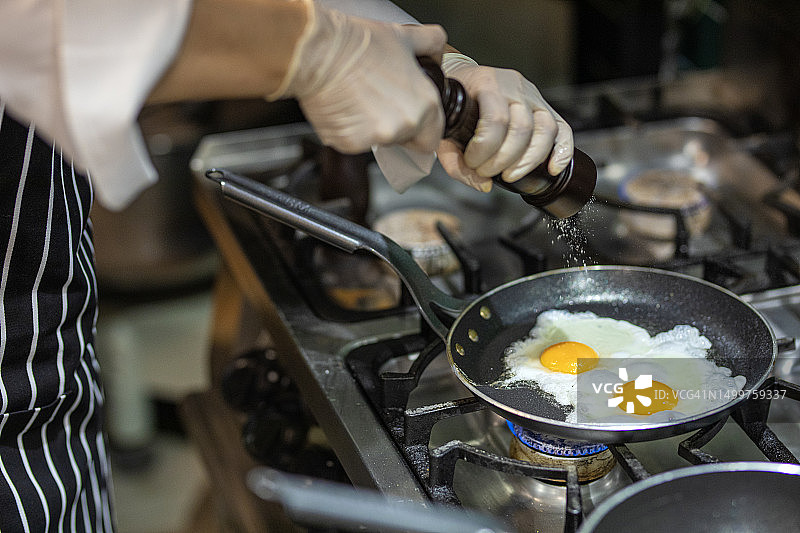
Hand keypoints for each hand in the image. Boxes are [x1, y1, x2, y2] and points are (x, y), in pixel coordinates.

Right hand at [274, 2, 446, 154]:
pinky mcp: (350, 143)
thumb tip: (436, 48)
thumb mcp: (404, 36)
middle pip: (405, 140)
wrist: (320, 52)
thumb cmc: (358, 44)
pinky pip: (354, 143)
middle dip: (396, 127)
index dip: (421, 130)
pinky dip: (349, 129)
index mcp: (424, 105)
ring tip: (359, 99)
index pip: (432, 139)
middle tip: (379, 101)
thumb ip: (430, 44)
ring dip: (371, 128)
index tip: (410, 122)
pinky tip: (344, 106)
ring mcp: (377, 137)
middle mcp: (404, 125)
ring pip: (379, 142)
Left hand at [436, 53, 572, 191]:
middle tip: (487, 172)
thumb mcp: (445, 130)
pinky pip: (563, 129)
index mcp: (486, 83)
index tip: (472, 163)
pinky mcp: (544, 107)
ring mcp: (532, 95)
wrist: (464, 81)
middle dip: (504, 160)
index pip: (495, 120)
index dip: (484, 150)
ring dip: (529, 161)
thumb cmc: (455, 106)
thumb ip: (456, 161)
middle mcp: (513, 86)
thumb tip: (483, 185)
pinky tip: (552, 169)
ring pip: (545, 129)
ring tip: (511, 175)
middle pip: (521, 128)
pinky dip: (562, 152)